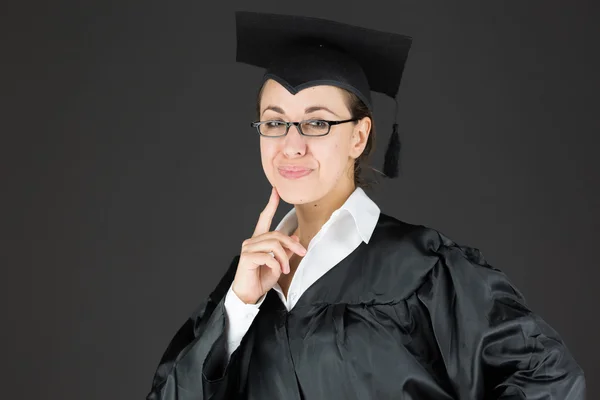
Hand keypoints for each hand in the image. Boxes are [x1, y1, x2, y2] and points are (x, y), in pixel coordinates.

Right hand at [231, 187, 306, 304]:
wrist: (249, 295)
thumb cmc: (260, 279)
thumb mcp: (279, 264)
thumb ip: (286, 251)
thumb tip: (295, 237)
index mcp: (258, 240)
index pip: (264, 218)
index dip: (270, 204)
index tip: (276, 191)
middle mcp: (251, 241)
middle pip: (277, 234)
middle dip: (292, 243)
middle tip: (302, 253)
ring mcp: (248, 248)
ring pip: (274, 244)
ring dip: (285, 257)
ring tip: (286, 269)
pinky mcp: (247, 257)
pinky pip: (268, 256)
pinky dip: (277, 264)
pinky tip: (278, 271)